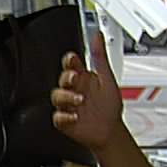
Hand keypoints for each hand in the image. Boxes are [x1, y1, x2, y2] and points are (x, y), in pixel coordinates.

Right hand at [51, 31, 125, 153]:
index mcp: (83, 78)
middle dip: (66, 77)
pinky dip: (64, 116)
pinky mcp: (65, 120)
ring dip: (66, 97)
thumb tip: (97, 35)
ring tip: (79, 99)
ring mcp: (68, 105)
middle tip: (74, 78)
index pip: (71, 65)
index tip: (72, 58)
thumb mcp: (107, 78)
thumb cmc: (109, 106)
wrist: (110, 131)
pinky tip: (74, 116)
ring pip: (56, 97)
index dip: (69, 60)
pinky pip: (58, 117)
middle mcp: (74, 90)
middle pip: (62, 79)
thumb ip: (100, 56)